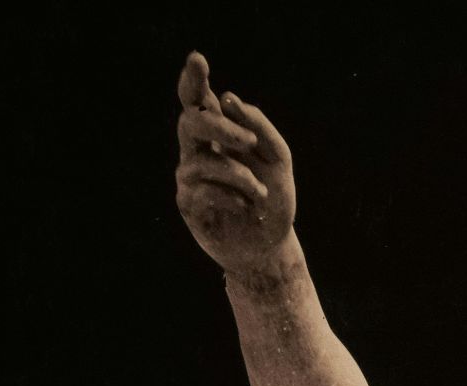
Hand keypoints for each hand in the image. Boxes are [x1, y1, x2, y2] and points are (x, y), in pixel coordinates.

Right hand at [174, 52, 295, 275]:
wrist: (270, 245)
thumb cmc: (273, 198)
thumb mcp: (279, 160)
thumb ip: (260, 127)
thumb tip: (227, 99)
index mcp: (219, 134)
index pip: (199, 101)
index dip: (193, 80)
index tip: (198, 59)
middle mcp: (198, 150)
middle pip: (191, 122)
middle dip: (220, 127)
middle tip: (249, 143)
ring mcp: (189, 176)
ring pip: (202, 160)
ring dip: (239, 176)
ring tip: (259, 193)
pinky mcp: (188, 203)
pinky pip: (204, 190)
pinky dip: (232, 197)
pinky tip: (244, 207)